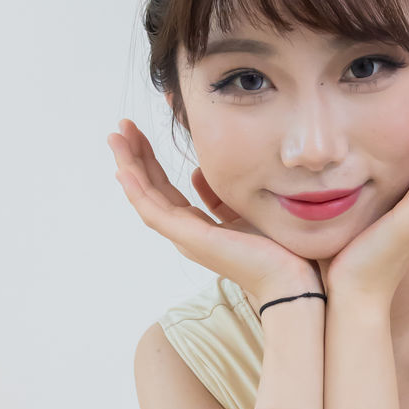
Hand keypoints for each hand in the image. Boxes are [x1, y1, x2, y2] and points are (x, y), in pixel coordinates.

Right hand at [108, 122, 318, 308]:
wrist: (292, 280)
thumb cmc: (277, 251)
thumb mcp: (244, 210)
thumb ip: (219, 196)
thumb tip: (198, 172)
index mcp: (198, 228)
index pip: (165, 190)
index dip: (150, 162)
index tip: (139, 136)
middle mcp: (187, 234)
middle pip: (151, 190)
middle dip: (135, 157)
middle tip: (121, 128)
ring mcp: (186, 238)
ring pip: (145, 197)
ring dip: (128, 166)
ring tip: (116, 137)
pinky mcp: (191, 239)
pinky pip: (155, 212)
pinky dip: (137, 190)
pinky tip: (125, 170)